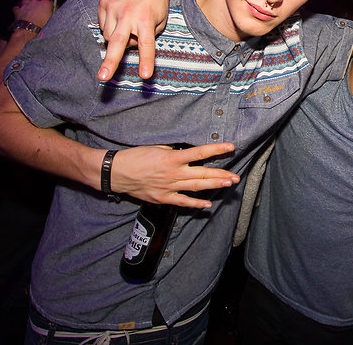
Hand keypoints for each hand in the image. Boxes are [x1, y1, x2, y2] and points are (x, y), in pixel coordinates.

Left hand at [12, 0, 53, 27]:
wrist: (29, 30)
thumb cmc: (42, 25)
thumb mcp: (53, 18)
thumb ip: (55, 11)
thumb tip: (57, 7)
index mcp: (45, 3)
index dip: (51, 3)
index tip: (52, 6)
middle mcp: (35, 1)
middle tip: (40, 1)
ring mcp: (25, 5)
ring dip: (28, 1)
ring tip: (30, 4)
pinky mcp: (18, 11)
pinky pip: (17, 7)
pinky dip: (18, 8)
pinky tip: (20, 10)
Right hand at [96, 0, 172, 80]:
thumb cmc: (157, 2)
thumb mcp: (160, 21)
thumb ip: (146, 36)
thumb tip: (127, 47)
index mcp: (146, 19)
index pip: (146, 45)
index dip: (146, 60)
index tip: (145, 75)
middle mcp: (128, 13)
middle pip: (117, 43)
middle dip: (110, 62)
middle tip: (103, 77)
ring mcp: (113, 7)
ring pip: (108, 37)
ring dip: (117, 39)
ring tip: (129, 27)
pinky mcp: (103, 3)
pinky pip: (103, 26)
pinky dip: (111, 28)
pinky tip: (120, 19)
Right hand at [110, 143, 238, 207]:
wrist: (116, 173)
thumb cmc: (135, 157)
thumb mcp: (156, 149)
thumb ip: (174, 153)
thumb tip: (187, 156)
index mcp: (172, 158)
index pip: (200, 153)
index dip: (216, 150)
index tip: (231, 147)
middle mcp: (173, 173)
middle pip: (202, 173)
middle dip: (221, 174)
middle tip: (235, 177)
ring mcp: (169, 187)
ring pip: (196, 187)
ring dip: (214, 186)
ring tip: (228, 185)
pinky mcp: (163, 198)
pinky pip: (182, 202)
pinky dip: (195, 204)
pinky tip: (207, 205)